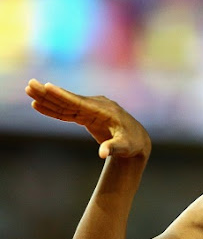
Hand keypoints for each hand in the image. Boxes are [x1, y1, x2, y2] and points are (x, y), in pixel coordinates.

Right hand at [25, 79, 151, 159]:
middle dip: (49, 94)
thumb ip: (113, 148)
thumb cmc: (132, 144)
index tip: (48, 87)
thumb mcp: (125, 147)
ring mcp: (91, 109)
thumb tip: (102, 154)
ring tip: (29, 90)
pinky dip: (54, 109)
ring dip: (47, 99)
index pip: (80, 103)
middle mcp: (97, 106)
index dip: (63, 96)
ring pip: (66, 104)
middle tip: (30, 85)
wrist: (137, 140)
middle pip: (69, 100)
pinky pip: (68, 111)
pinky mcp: (87, 115)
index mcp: (105, 111)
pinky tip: (39, 105)